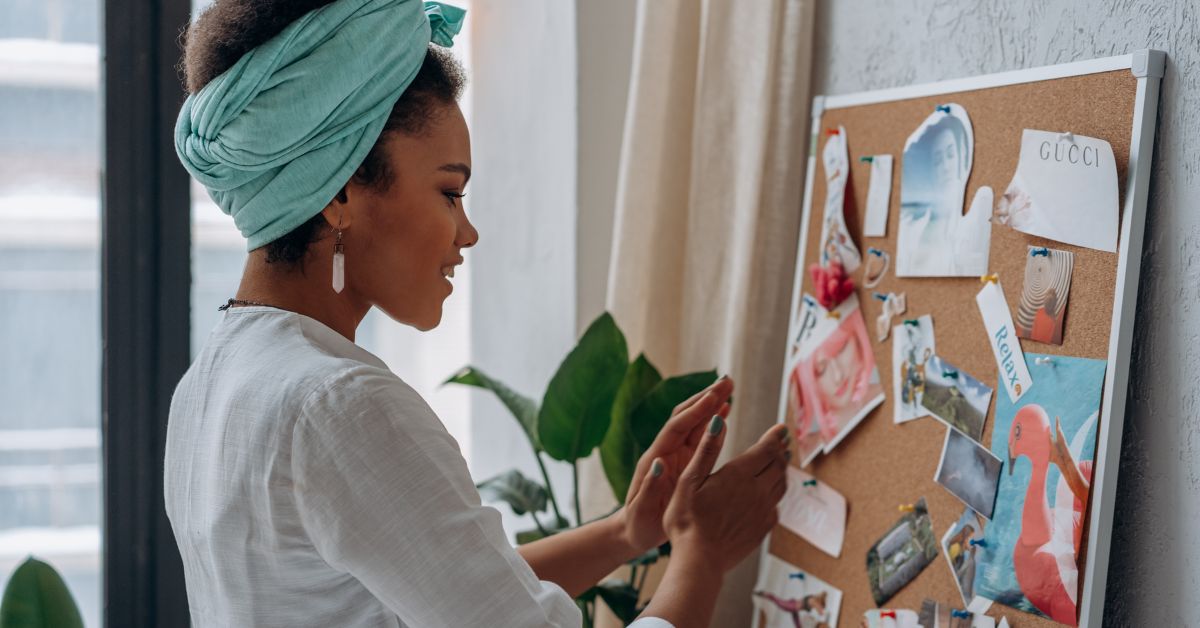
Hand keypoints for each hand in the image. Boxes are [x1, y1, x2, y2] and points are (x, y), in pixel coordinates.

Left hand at [617, 376, 734, 553]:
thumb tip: (659, 462)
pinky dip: (712, 421)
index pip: (676, 427)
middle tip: (727, 381)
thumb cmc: (638, 524)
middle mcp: (665, 451)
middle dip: (705, 398)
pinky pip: (700, 436)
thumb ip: (650, 486)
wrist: (634, 531)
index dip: (695, 411)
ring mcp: (675, 454)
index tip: (714, 396)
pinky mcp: (684, 461)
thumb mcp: (642, 510)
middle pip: (686, 416)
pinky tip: (725, 411)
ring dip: (710, 404)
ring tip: (729, 388)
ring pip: (694, 422)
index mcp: (655, 459)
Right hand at [663, 416, 789, 572]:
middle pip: (777, 465)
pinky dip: (776, 494)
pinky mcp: (763, 528)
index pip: (766, 449)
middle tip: (782, 443)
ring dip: (782, 471)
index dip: (775, 437)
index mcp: (738, 475)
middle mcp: (757, 491)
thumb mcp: (689, 480)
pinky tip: (769, 495)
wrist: (699, 560)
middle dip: (780, 451)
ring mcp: (763, 511)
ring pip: (780, 485)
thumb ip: (706, 450)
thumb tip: (718, 421)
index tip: (781, 428)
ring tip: (780, 463)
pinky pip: (776, 506)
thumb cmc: (687, 520)